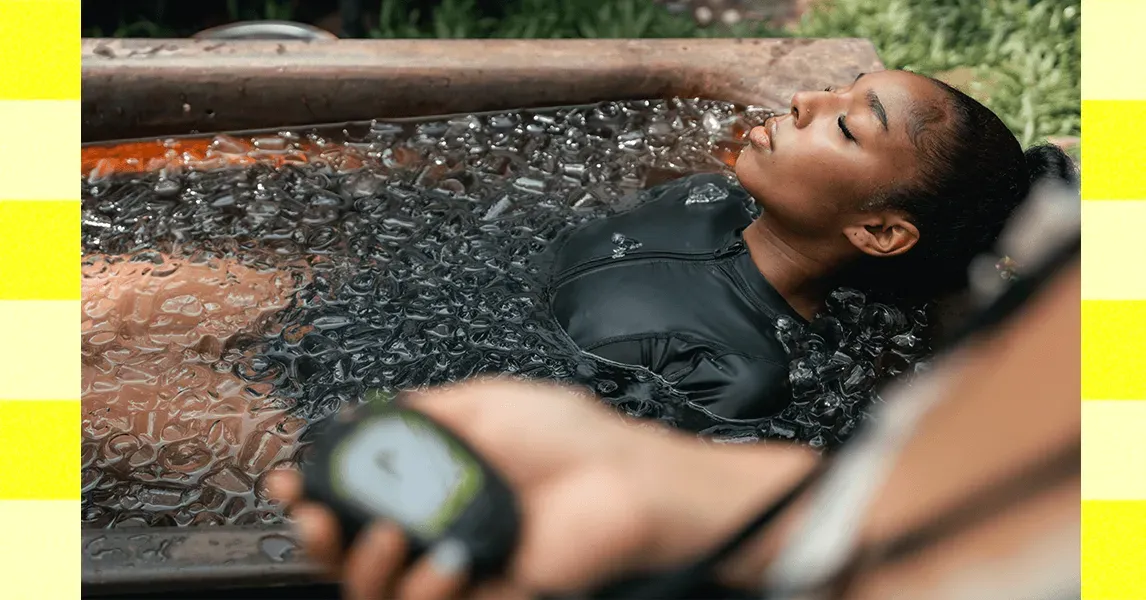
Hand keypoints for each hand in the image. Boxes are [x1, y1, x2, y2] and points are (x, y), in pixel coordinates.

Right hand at [269, 378, 817, 599]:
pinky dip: (425, 588)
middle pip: (353, 555)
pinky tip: (443, 559)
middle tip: (318, 514)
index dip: (318, 498)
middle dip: (323, 539)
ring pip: (378, 591)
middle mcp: (440, 528)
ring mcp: (460, 570)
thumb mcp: (486, 404)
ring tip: (390, 534)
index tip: (294, 482)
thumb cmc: (572, 440)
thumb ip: (424, 414)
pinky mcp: (488, 599)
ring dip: (366, 566)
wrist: (629, 483)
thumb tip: (367, 413)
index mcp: (435, 482)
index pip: (359, 501)